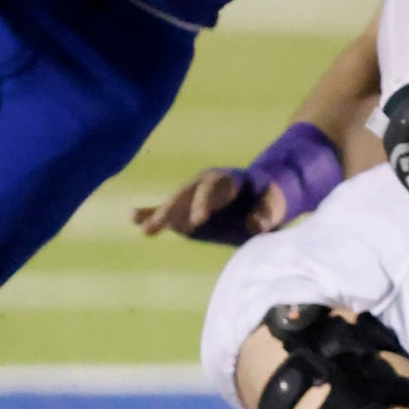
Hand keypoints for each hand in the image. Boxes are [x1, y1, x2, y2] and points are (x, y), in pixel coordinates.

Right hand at [134, 167, 284, 245]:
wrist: (264, 195)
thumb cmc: (271, 199)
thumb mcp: (275, 205)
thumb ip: (266, 213)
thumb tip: (255, 225)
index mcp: (230, 178)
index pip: (214, 187)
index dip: (205, 201)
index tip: (199, 220)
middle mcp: (207, 183)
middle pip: (188, 193)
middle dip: (176, 208)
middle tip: (166, 225)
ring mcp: (194, 195)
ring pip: (174, 202)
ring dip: (160, 215)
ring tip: (146, 229)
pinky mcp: (186, 209)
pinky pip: (167, 210)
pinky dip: (152, 213)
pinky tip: (134, 218)